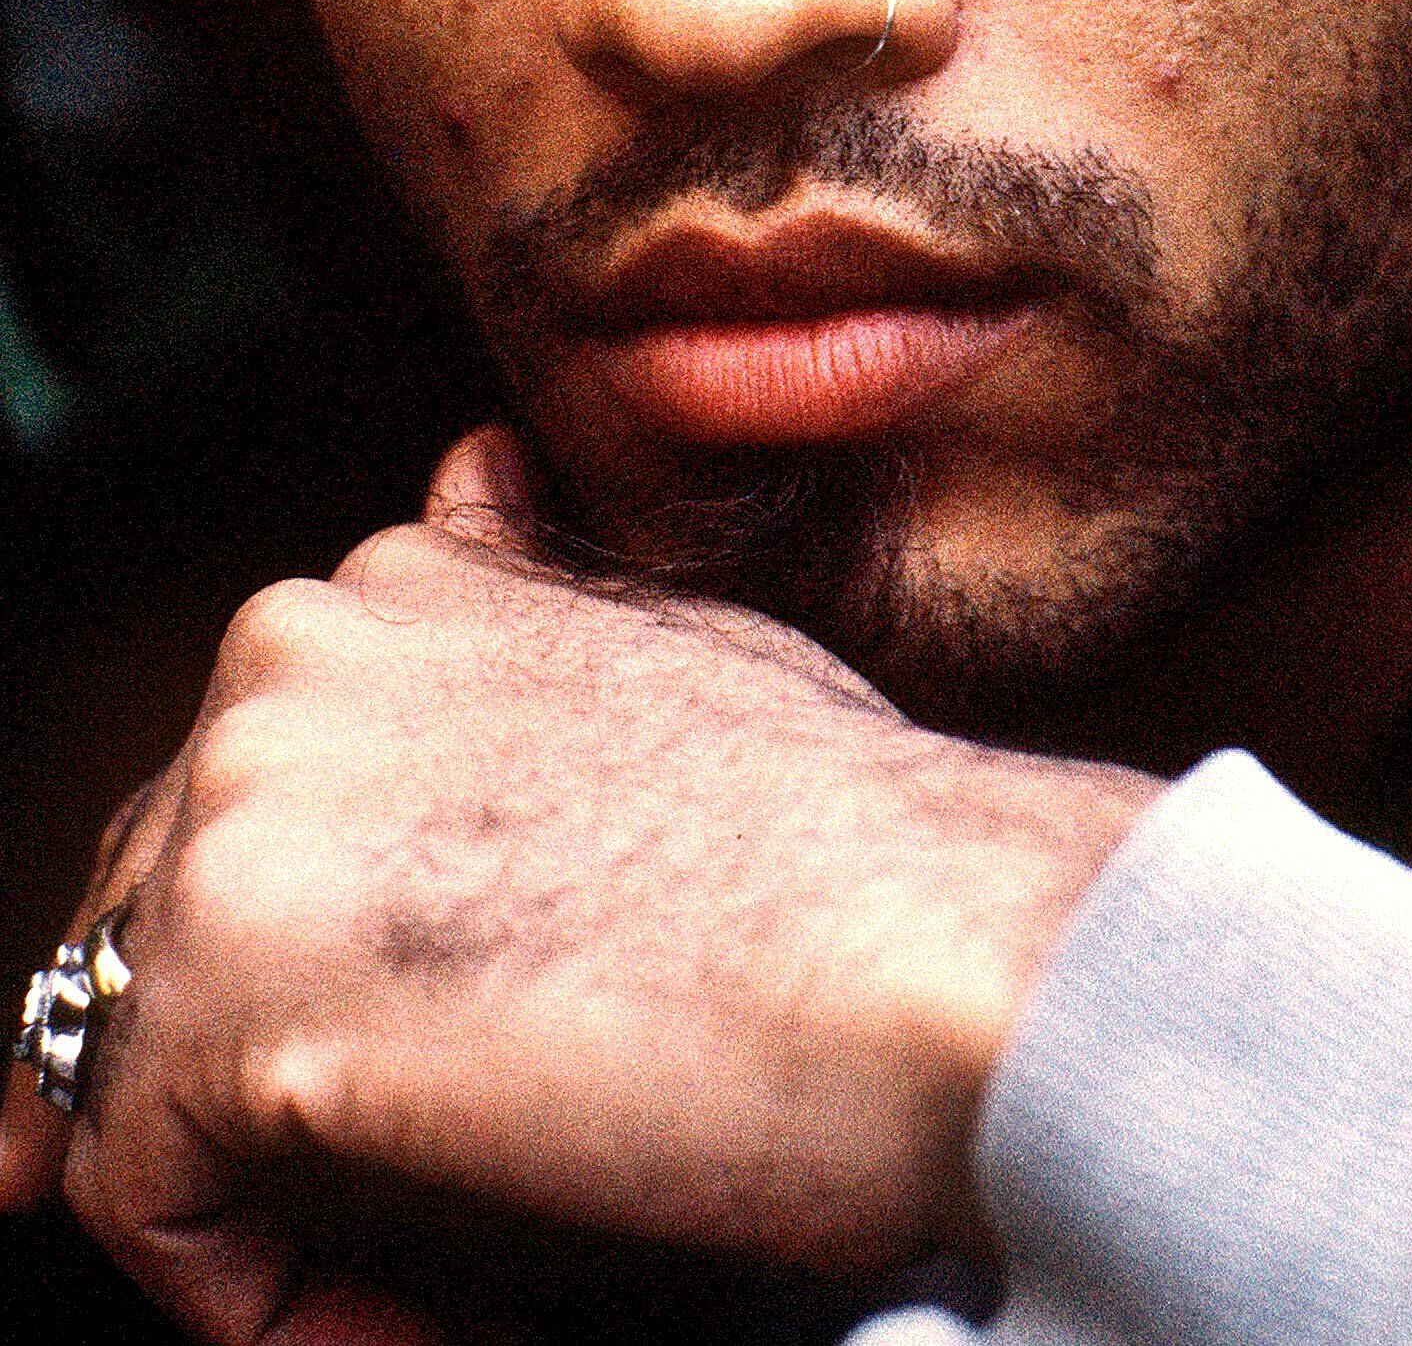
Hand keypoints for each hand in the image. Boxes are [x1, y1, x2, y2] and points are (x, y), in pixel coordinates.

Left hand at [0, 426, 1155, 1343]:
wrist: (935, 943)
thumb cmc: (849, 834)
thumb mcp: (666, 646)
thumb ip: (524, 594)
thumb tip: (459, 484)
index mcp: (385, 585)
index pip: (243, 816)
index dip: (325, 977)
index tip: (436, 1086)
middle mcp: (283, 659)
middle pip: (159, 936)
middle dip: (271, 1080)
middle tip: (454, 1191)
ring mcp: (242, 807)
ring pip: (139, 1074)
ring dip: (277, 1197)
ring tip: (462, 1268)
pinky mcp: (226, 990)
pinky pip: (147, 1208)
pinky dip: (269, 1302)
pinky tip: (439, 1312)